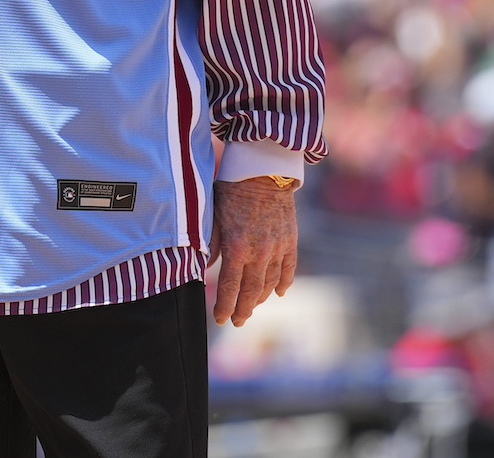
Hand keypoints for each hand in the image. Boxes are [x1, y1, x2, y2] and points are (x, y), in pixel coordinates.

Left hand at [210, 178, 297, 326]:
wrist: (264, 171)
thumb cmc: (232, 190)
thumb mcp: (213, 215)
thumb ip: (210, 244)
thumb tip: (203, 268)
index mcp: (237, 248)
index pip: (229, 287)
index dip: (224, 306)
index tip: (220, 319)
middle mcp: (259, 253)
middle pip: (252, 292)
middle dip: (243, 310)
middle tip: (237, 321)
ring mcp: (278, 248)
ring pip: (270, 284)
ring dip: (261, 299)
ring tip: (253, 307)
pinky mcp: (291, 240)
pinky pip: (288, 268)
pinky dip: (284, 283)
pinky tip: (279, 293)